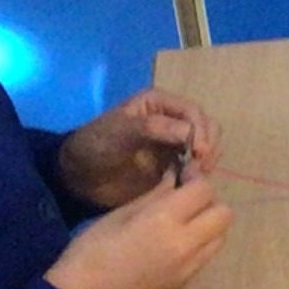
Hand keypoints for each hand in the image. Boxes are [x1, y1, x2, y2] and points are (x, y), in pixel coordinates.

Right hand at [46, 172, 231, 288]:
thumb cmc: (93, 249)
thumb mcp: (121, 213)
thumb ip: (156, 195)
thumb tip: (176, 179)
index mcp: (164, 220)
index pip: (204, 191)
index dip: (196, 180)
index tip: (183, 178)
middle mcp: (185, 244)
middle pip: (224, 215)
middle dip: (209, 203)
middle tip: (185, 203)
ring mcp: (189, 268)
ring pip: (220, 238)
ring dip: (208, 226)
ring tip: (182, 224)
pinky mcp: (186, 284)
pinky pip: (206, 257)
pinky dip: (199, 246)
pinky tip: (173, 246)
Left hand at [57, 88, 220, 208]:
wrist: (79, 177)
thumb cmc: (96, 145)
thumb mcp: (121, 131)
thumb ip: (155, 127)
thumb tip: (191, 133)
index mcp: (159, 103)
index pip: (193, 112)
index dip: (201, 130)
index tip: (200, 153)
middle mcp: (171, 120)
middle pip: (206, 128)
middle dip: (209, 145)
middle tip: (201, 167)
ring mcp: (174, 145)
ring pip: (206, 148)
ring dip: (207, 162)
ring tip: (195, 177)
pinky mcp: (172, 167)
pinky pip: (195, 168)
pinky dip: (199, 176)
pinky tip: (190, 184)